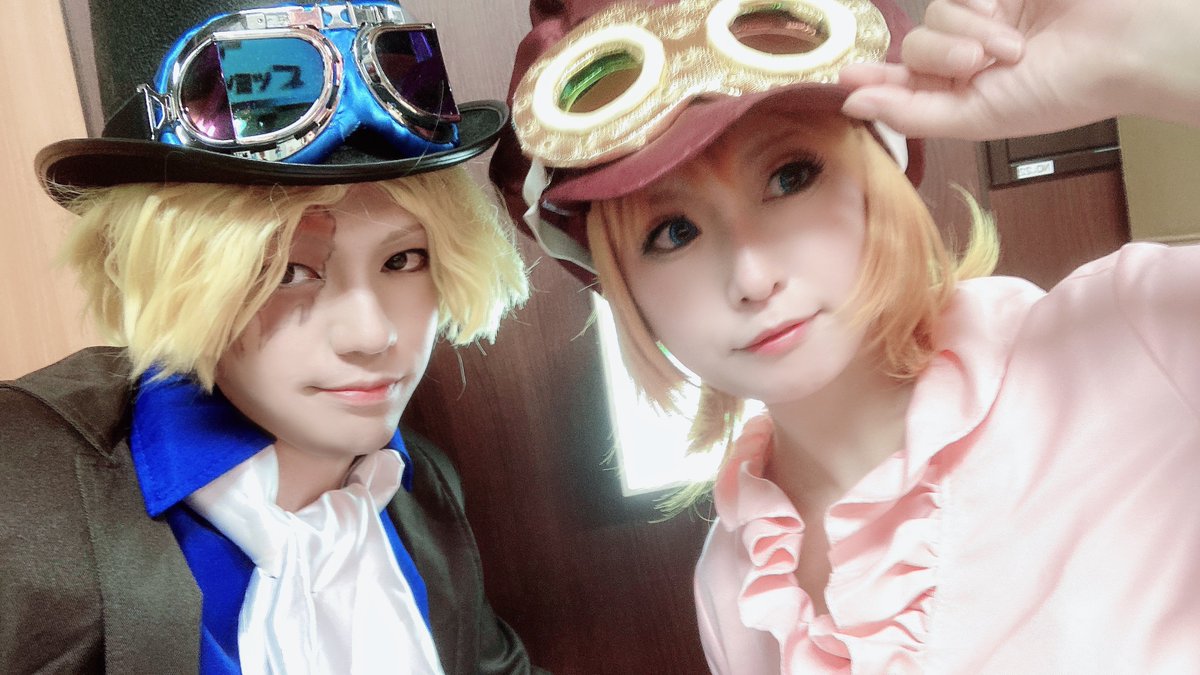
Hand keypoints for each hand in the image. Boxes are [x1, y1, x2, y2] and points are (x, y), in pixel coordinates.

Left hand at [840, 0, 1199, 139]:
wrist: (1118, 47)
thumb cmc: (1058, 92)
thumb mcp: (977, 118)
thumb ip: (911, 113)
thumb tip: (854, 104)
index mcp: (959, 97)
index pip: (901, 87)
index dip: (873, 82)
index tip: (847, 78)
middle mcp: (965, 60)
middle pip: (914, 49)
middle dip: (942, 57)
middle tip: (981, 65)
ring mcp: (980, 23)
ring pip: (934, 19)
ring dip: (969, 34)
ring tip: (1011, 48)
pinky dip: (981, 10)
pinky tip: (1013, 25)